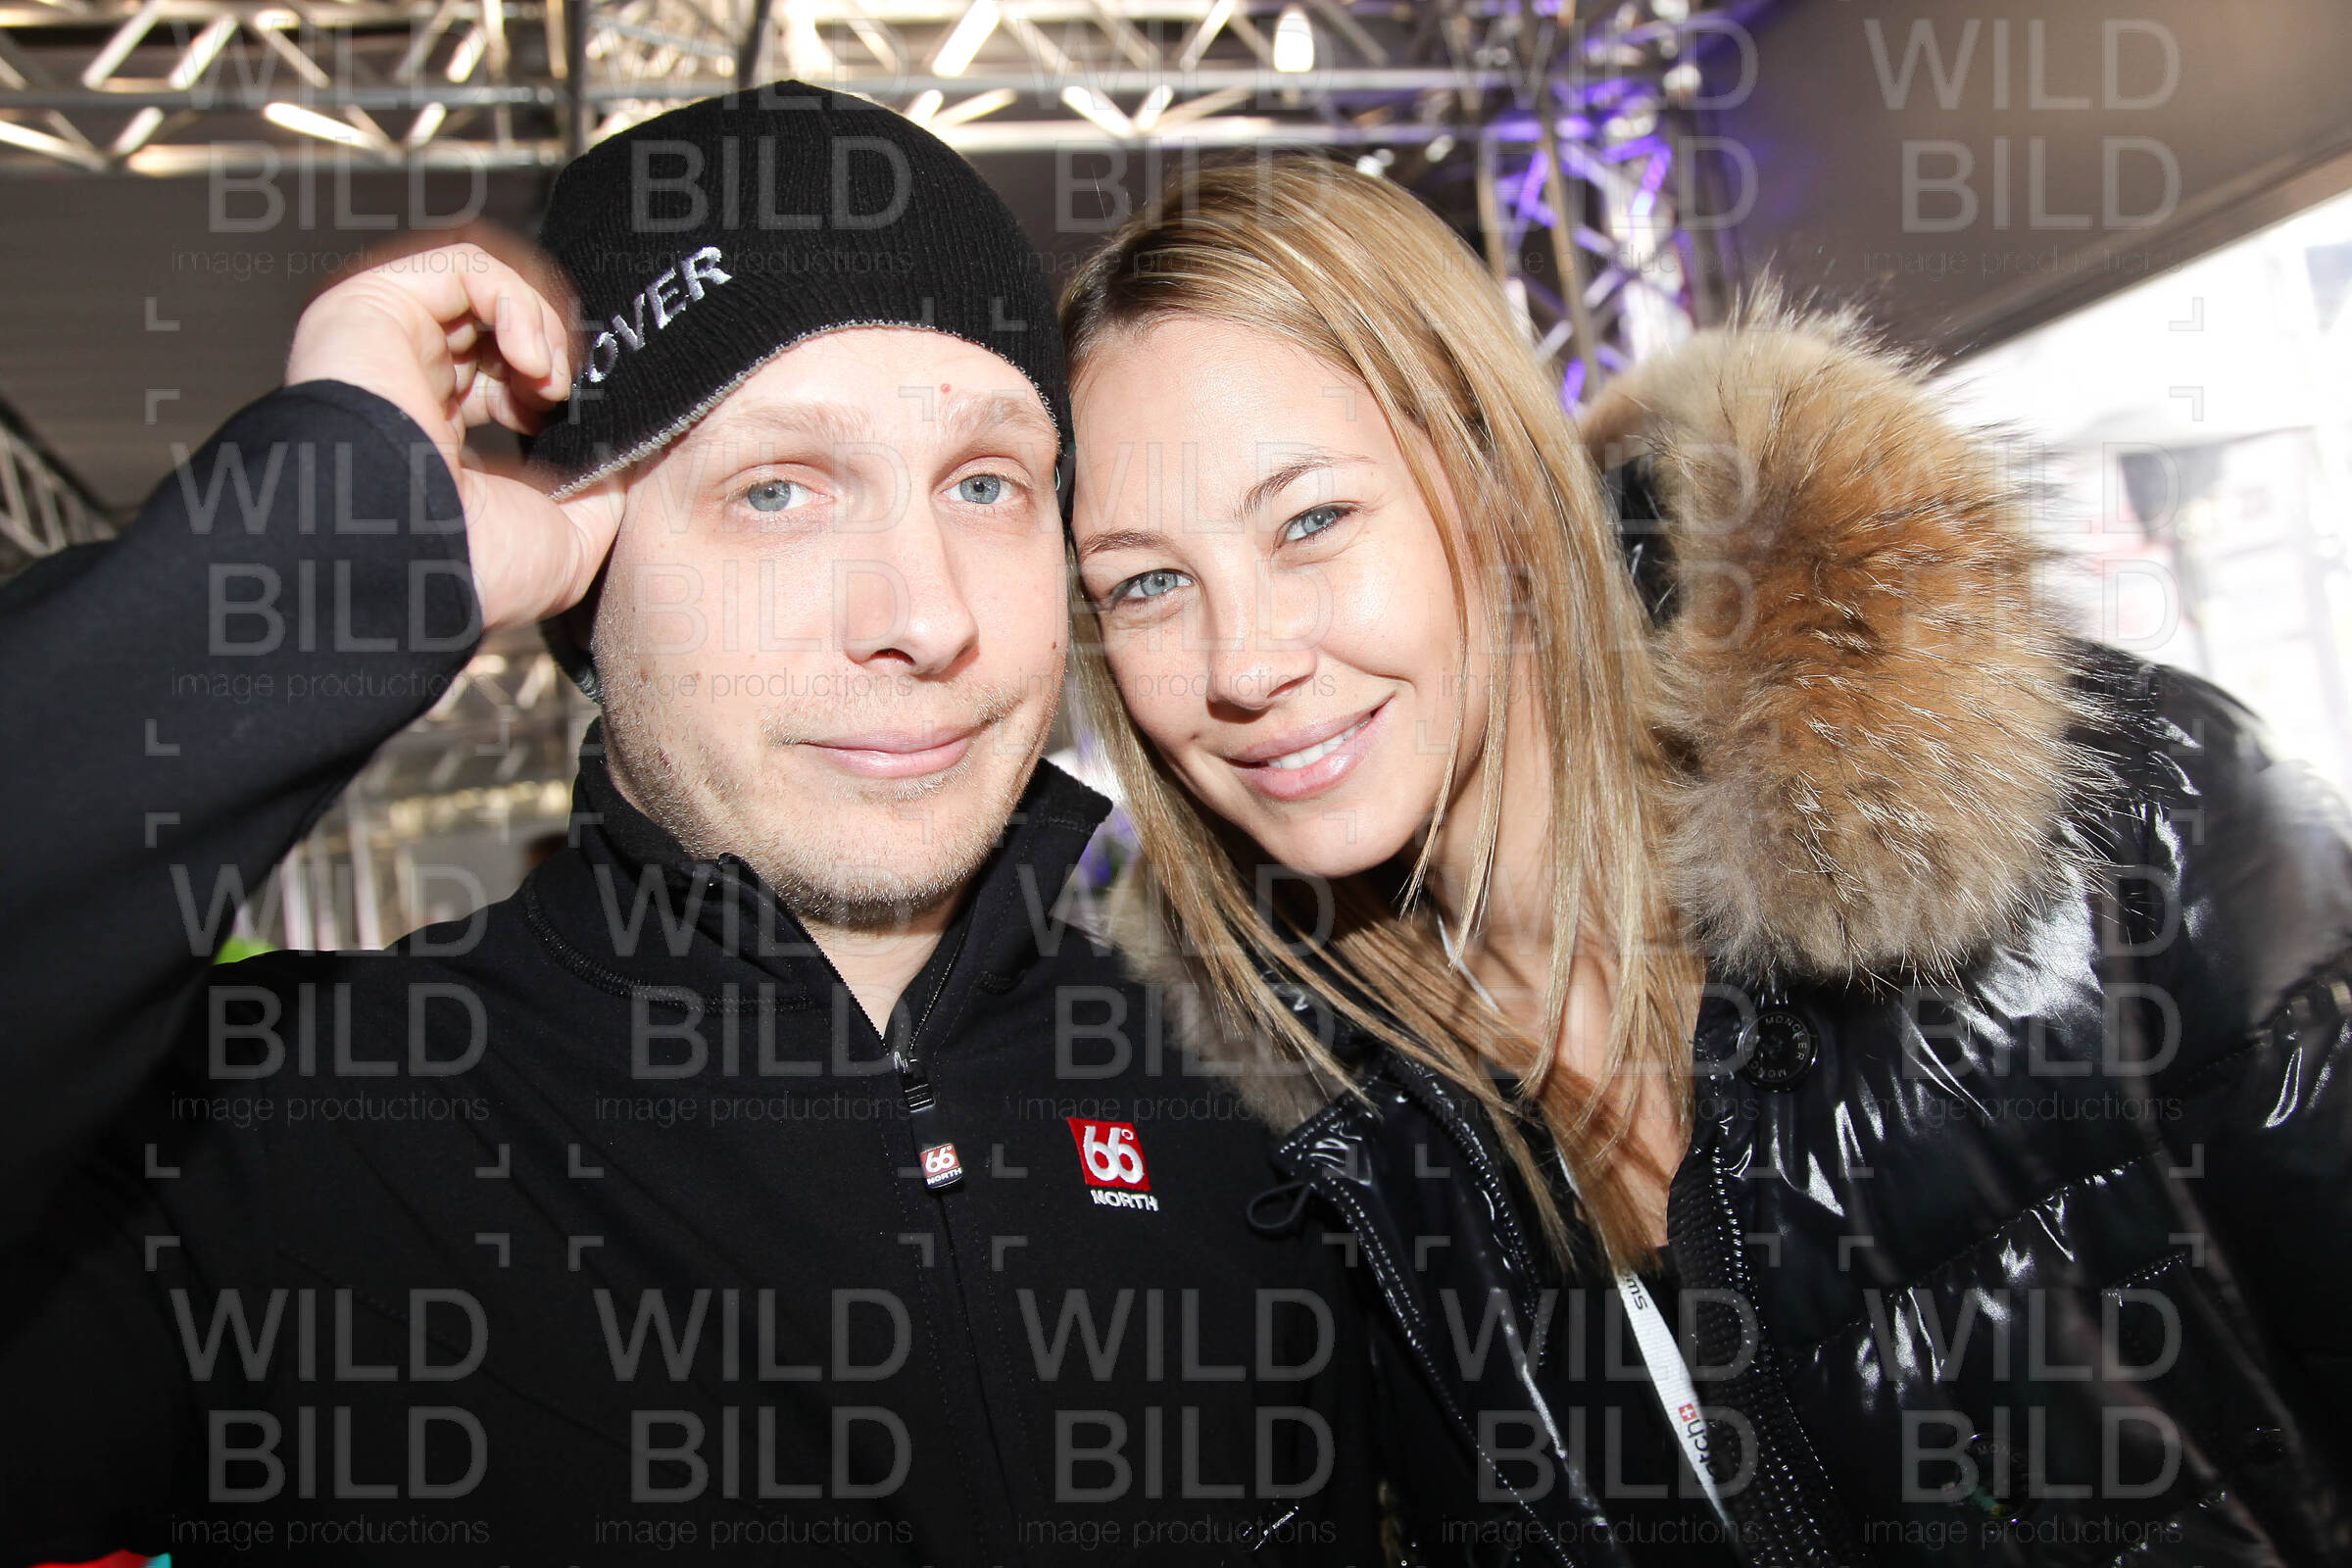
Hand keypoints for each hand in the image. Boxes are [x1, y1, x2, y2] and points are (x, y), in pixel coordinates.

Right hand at [284, 235, 622, 633]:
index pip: (498, 377)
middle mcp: (404, 384)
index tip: (571, 416)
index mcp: (436, 439)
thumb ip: (602, 486)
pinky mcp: (372, 303)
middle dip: (552, 350)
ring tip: (551, 381)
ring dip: (541, 325)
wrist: (411, 560)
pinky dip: (517, 302)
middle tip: (566, 396)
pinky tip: (531, 363)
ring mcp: (385, 340)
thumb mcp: (570, 538)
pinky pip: (464, 266)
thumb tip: (628, 448)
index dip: (552, 381)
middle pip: (494, 326)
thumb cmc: (476, 566)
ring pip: (483, 289)